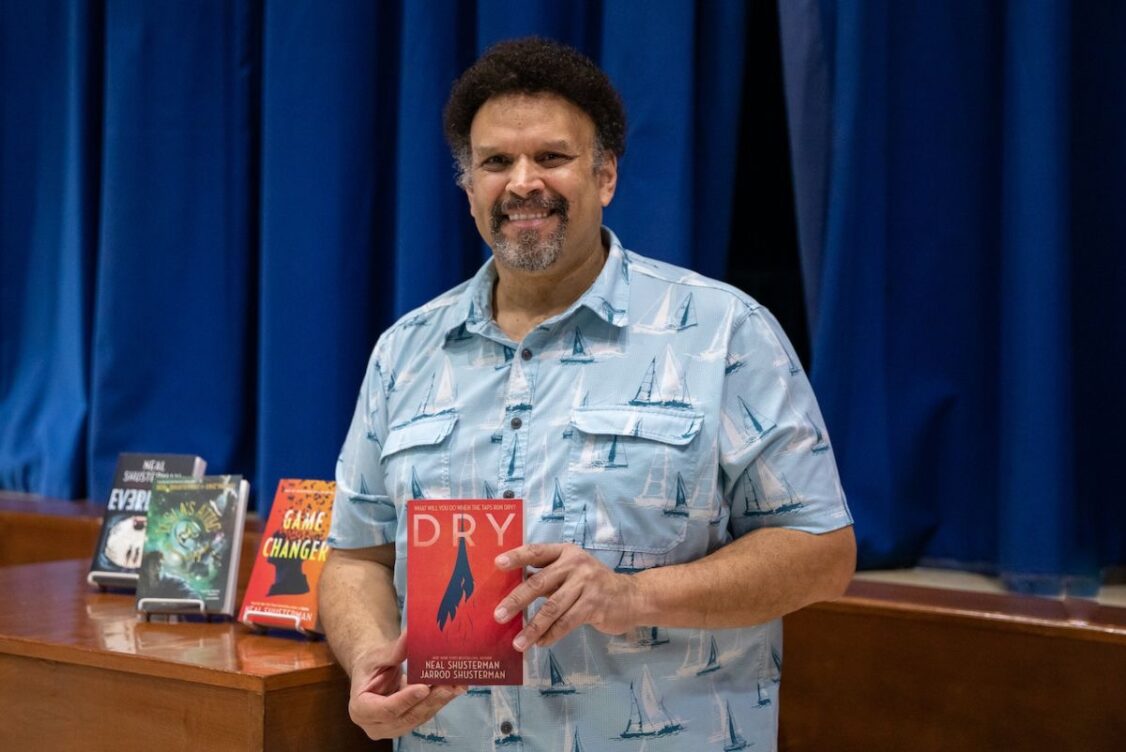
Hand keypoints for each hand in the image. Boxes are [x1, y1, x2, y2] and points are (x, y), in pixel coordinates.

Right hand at [347, 632, 466, 739]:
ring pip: (419, 717)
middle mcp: (376, 725)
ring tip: (458, 685)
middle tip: (449, 684)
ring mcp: (393, 729)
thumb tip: (411, 633)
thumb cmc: (370, 665)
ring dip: (440, 701)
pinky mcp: (408, 724)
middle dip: (430, 700)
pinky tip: (455, 688)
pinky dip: (440, 701)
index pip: (385, 709)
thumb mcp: (377, 656)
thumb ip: (394, 650)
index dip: (406, 700)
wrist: (372, 674)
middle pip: (407, 716)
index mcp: (361, 709)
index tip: (424, 687)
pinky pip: (425, 714)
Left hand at [493, 543, 642, 649]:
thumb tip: (512, 588)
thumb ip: (547, 576)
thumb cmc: (592, 584)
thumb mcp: (572, 571)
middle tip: (498, 615)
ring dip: (532, 627)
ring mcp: (586, 585)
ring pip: (552, 608)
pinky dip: (551, 635)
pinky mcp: (594, 606)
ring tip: (518, 642)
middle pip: (539, 582)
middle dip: (516, 600)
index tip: (497, 564)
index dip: (517, 557)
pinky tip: (539, 643)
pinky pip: (566, 623)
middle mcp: (575, 565)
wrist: (631, 597)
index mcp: (565, 552)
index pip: (537, 551)